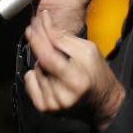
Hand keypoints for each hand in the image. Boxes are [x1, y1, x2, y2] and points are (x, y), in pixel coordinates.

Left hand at [24, 10, 125, 131]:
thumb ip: (64, 39)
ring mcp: (52, 104)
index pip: (49, 58)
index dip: (38, 39)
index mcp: (76, 81)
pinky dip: (36, 74)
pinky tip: (49, 74)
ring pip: (36, 70)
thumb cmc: (98, 76)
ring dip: (43, 62)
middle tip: (43, 33)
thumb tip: (46, 24)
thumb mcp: (88, 51)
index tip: (33, 25)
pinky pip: (30, 83)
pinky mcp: (45, 108)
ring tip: (59, 66)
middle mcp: (62, 96)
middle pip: (40, 62)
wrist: (102, 102)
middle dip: (40, 44)